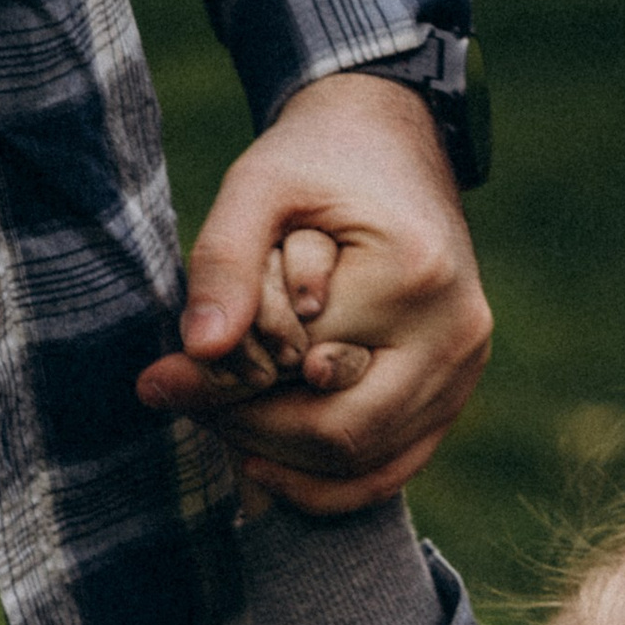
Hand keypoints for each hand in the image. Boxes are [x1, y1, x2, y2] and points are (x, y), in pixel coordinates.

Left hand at [135, 70, 491, 516]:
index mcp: (411, 277)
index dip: (226, 388)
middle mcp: (453, 334)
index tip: (160, 381)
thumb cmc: (319, 158)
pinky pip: (395, 466)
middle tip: (191, 409)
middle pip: (342, 434)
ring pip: (368, 463)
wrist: (394, 143)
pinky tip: (272, 465)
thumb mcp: (258, 184)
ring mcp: (464, 369)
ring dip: (288, 463)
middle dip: (256, 431)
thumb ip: (223, 261)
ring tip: (226, 429)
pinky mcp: (458, 391)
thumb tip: (198, 350)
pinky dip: (332, 481)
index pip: (302, 370)